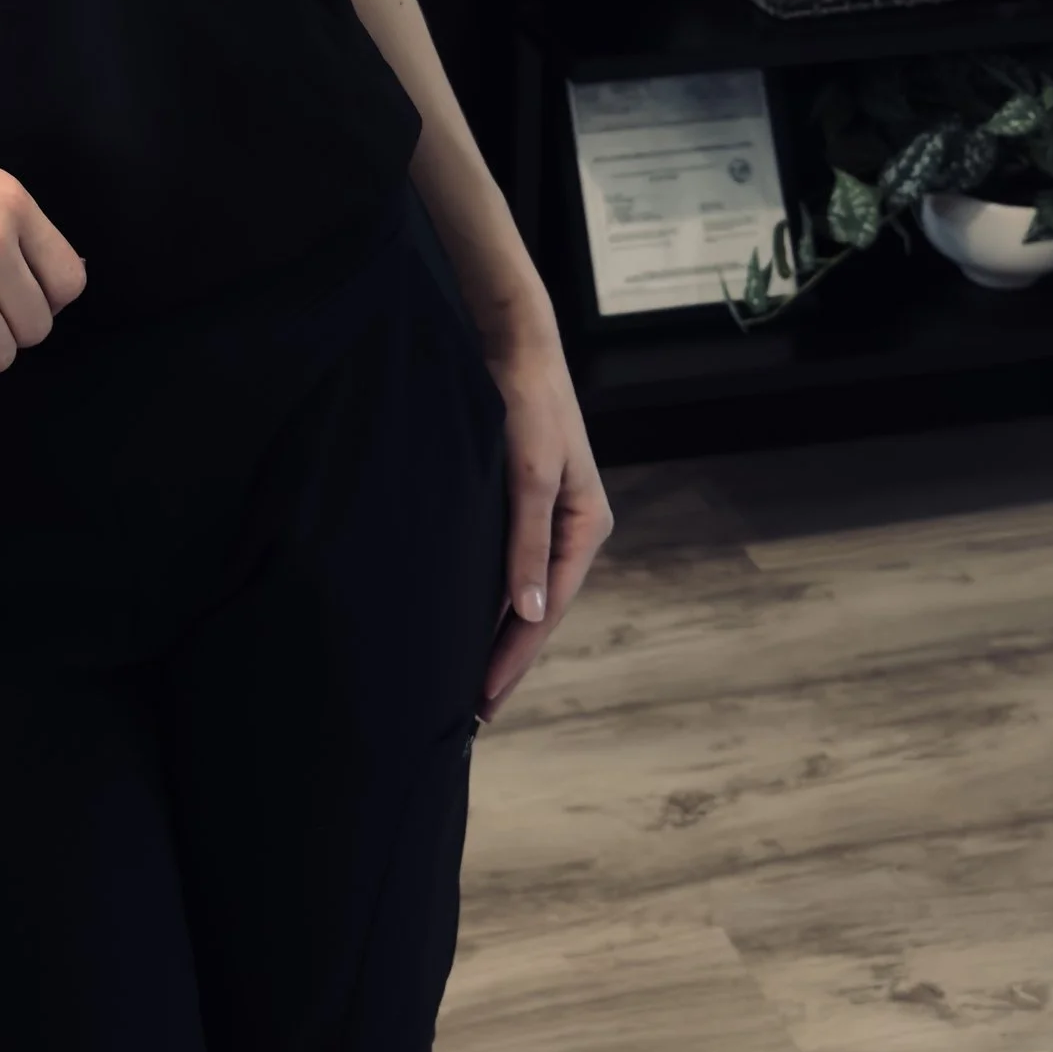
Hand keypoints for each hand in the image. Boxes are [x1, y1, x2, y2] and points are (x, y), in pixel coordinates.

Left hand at [474, 321, 612, 721]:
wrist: (512, 341)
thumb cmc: (526, 403)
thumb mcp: (530, 474)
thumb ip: (527, 544)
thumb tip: (530, 614)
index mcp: (586, 526)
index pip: (548, 610)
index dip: (515, 658)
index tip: (483, 700)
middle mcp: (570, 526)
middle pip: (539, 608)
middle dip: (508, 657)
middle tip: (473, 711)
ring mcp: (545, 514)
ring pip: (522, 589)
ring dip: (497, 631)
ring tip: (466, 679)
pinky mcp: (519, 500)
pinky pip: (506, 564)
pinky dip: (488, 597)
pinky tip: (466, 618)